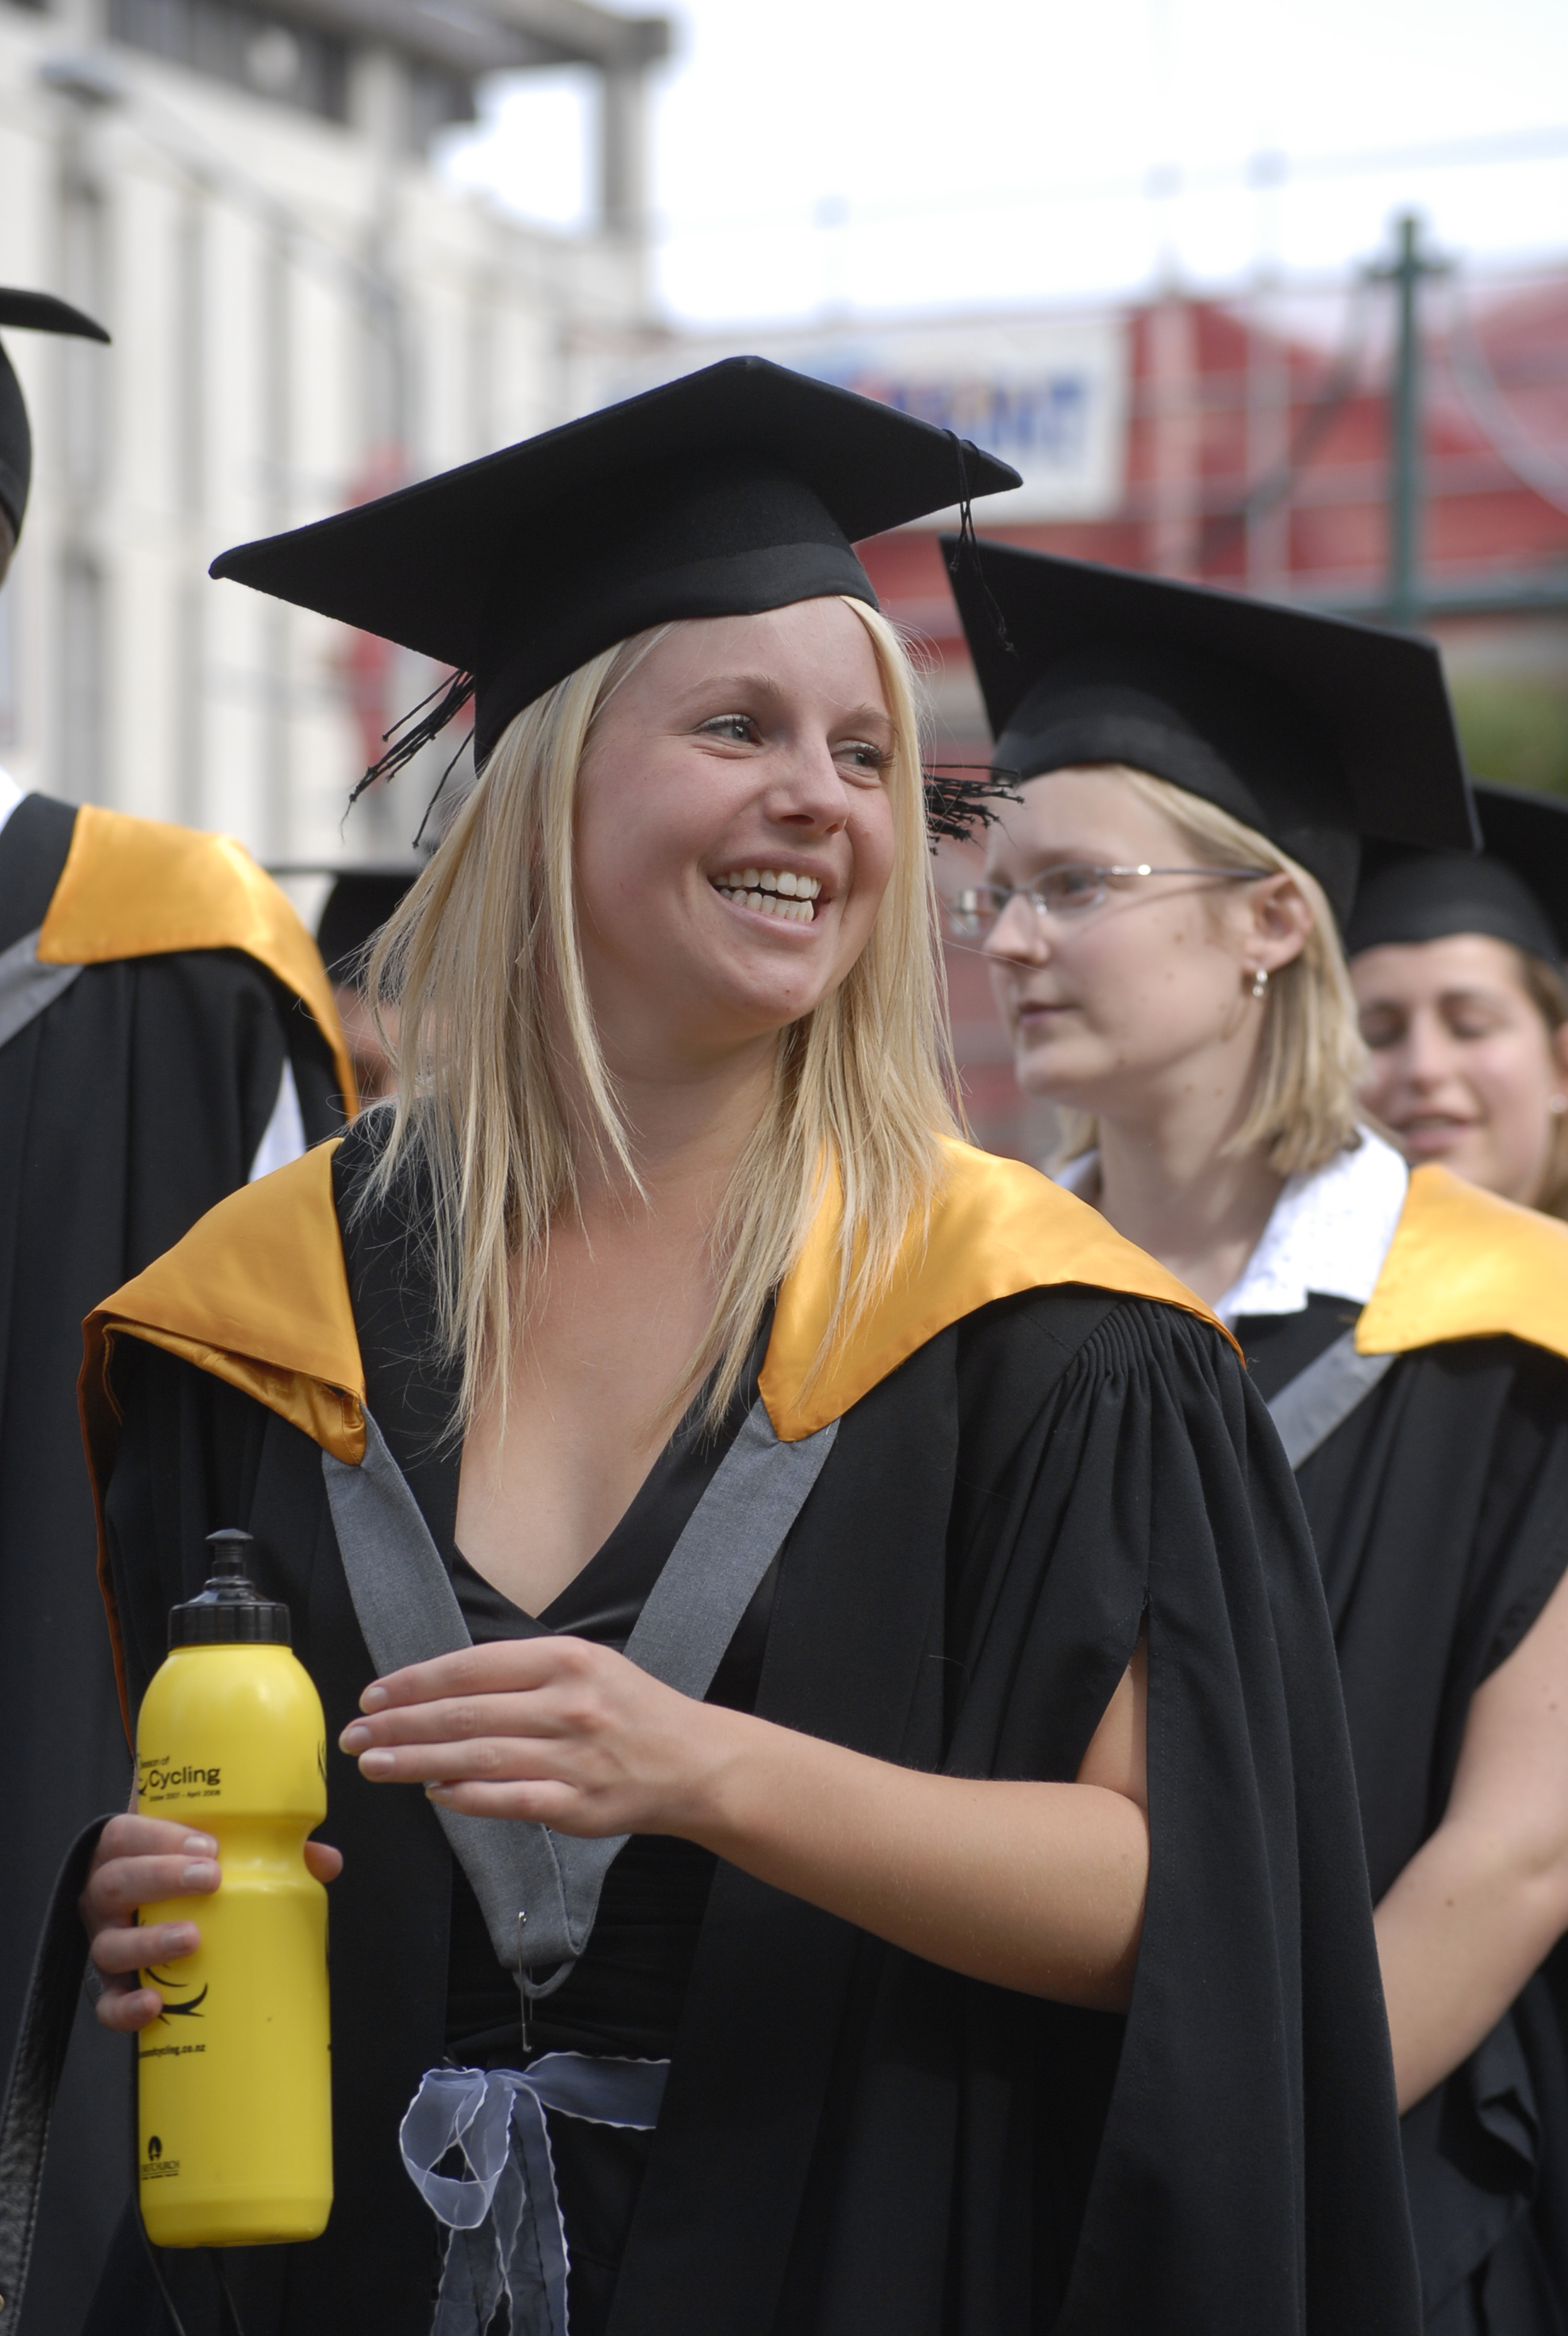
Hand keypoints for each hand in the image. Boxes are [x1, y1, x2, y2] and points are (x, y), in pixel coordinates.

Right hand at [81, 1812, 342, 2032]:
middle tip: (210, 1879)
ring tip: (192, 1938)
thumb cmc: (182, 1867)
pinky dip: (124, 2007)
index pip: (126, 1834)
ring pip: (108, 1944)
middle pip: (114, 1883)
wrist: (143, 1905)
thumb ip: (264, 1847)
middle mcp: (107, 1895)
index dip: (161, 1838)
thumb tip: (326, 1861)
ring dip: (148, 1941)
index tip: (209, 1845)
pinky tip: (154, 2004)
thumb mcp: (211, 1847)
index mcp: (126, 1850)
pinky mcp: (111, 1985)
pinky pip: (106, 2003)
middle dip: (160, 1878)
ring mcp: (107, 1940)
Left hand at [338, 1637, 734, 1837]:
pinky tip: (433, 1794)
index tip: (374, 1695)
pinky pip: (506, 1800)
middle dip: (399, 1725)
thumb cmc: (634, 1711)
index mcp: (567, 1661)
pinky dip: (464, 1797)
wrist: (696, 1763)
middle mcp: (567, 1705)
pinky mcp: (576, 1804)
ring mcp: (572, 1756)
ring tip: (374, 1765)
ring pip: (475, 1758)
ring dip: (415, 1762)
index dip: (415, 1682)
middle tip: (355, 1734)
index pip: (472, 1668)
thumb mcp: (587, 1666)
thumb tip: (445, 1688)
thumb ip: (524, 1672)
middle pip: (464, 1714)